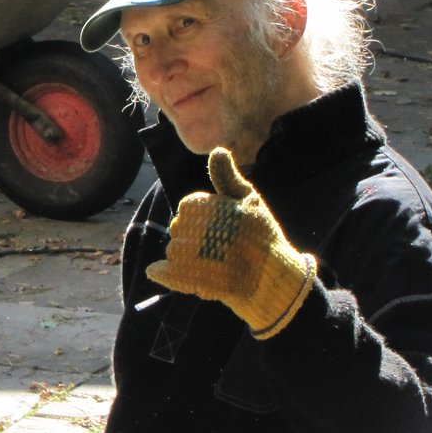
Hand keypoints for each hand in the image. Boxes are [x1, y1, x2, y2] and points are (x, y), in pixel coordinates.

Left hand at [147, 147, 316, 338]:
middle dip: (191, 235)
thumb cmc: (262, 235)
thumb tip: (216, 150)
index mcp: (220, 208)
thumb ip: (228, 177)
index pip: (188, 207)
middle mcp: (210, 231)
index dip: (199, 216)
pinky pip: (169, 273)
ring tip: (209, 263)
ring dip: (183, 256)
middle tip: (215, 247)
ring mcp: (202, 258)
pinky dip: (163, 272)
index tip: (216, 226)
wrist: (273, 279)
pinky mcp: (198, 282)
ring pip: (174, 251)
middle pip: (179, 228)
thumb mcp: (249, 201)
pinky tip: (158, 271)